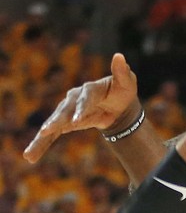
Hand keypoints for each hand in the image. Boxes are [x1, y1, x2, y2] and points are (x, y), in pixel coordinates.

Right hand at [23, 53, 139, 162]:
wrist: (117, 105)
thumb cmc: (122, 91)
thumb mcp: (126, 82)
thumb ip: (122, 72)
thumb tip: (119, 56)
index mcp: (90, 90)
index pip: (85, 99)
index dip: (81, 108)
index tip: (77, 120)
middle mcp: (74, 99)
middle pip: (64, 111)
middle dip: (56, 121)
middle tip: (47, 130)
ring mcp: (68, 111)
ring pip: (54, 123)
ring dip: (43, 136)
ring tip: (32, 150)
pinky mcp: (66, 122)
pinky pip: (53, 134)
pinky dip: (41, 144)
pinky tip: (31, 156)